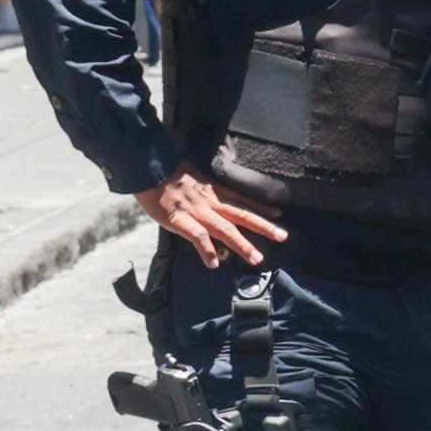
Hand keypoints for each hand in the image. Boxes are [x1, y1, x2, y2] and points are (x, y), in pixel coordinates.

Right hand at [134, 169, 284, 267]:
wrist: (147, 167)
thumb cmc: (166, 173)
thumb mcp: (193, 178)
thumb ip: (204, 191)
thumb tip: (211, 201)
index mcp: (214, 190)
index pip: (243, 200)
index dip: (262, 207)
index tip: (280, 214)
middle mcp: (211, 201)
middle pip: (242, 214)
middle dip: (264, 226)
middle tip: (284, 237)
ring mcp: (197, 211)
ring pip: (225, 228)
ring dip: (242, 244)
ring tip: (257, 258)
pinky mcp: (179, 220)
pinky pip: (196, 236)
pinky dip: (206, 249)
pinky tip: (214, 264)